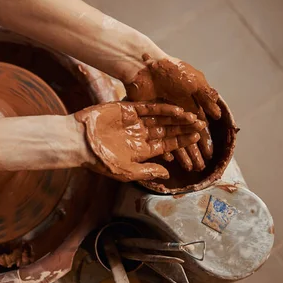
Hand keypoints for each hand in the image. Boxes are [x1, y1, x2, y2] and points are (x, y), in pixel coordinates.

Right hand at [74, 102, 204, 181]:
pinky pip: (150, 108)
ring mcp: (135, 121)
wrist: (80, 142)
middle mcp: (140, 135)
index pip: (166, 145)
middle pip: (167, 130)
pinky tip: (177, 110)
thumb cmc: (100, 160)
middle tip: (202, 125)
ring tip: (194, 117)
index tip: (196, 138)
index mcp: (141, 150)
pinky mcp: (128, 109)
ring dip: (177, 118)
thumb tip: (168, 173)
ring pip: (162, 118)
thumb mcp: (126, 171)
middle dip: (184, 128)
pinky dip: (163, 109)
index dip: (181, 142)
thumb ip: (148, 171)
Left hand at [124, 55, 220, 171]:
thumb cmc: (171, 70)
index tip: (209, 156)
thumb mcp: (194, 82)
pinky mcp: (146, 118)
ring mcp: (160, 116)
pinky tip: (168, 159)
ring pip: (172, 139)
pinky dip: (161, 146)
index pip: (197, 127)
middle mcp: (176, 112)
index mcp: (188, 104)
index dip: (203, 141)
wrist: (144, 65)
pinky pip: (155, 136)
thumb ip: (205, 98)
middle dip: (193, 152)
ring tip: (187, 168)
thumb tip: (218, 115)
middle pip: (185, 136)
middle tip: (198, 168)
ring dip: (180, 153)